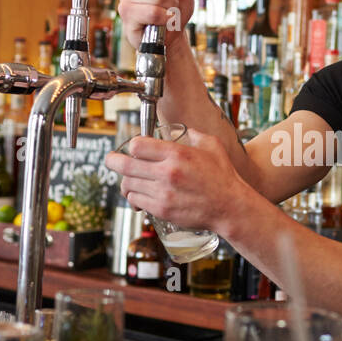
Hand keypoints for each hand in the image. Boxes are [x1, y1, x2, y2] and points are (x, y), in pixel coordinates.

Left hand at [104, 126, 242, 232]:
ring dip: (125, 181)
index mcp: (177, 154)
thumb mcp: (212, 145)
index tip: (133, 148)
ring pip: (127, 185)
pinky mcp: (162, 209)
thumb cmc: (223, 177)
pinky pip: (136, 201)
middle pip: (124, 165)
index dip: (132, 145)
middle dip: (113, 161)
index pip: (137, 145)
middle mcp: (167, 173)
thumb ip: (192, 134)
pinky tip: (139, 195)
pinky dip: (134, 197)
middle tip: (111, 160)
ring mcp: (163, 193)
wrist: (230, 206)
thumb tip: (180, 130)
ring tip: (129, 180)